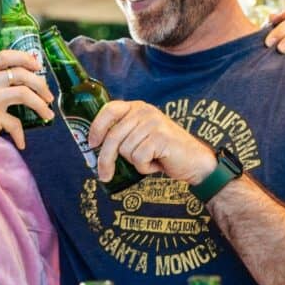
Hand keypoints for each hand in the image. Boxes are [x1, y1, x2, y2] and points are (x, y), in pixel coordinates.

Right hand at [0, 49, 54, 158]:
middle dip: (40, 84)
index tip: (37, 66)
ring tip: (48, 114)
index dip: (24, 58)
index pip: (4, 56)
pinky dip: (20, 134)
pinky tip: (21, 143)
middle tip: (48, 96)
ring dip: (40, 105)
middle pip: (20, 73)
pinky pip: (15, 122)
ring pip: (23, 93)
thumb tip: (26, 79)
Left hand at [87, 100, 216, 184]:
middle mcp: (145, 112)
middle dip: (106, 159)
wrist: (193, 161)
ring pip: (125, 150)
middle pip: (113, 137)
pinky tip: (157, 163)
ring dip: (135, 162)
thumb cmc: (163, 152)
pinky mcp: (160, 137)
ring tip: (150, 159)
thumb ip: (122, 135)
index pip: (109, 110)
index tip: (91, 144)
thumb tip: (93, 147)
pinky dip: (145, 167)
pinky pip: (138, 158)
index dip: (96, 127)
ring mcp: (153, 123)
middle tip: (104, 176)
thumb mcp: (140, 138)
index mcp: (138, 108)